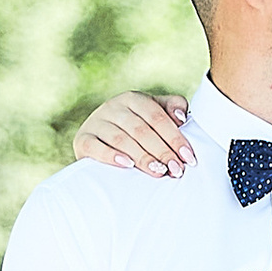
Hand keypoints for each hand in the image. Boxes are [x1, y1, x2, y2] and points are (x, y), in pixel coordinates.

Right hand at [74, 91, 194, 174]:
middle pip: (141, 130)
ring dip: (142, 156)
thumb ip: (172, 109)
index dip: (175, 137)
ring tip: (158, 171)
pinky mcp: (82, 139)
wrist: (99, 140)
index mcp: (133, 99)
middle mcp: (113, 106)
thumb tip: (181, 117)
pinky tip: (127, 165)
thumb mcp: (154, 115)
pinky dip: (111, 156)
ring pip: (121, 139)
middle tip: (176, 169)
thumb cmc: (135, 129)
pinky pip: (96, 147)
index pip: (157, 117)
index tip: (188, 157)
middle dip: (162, 151)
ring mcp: (96, 122)